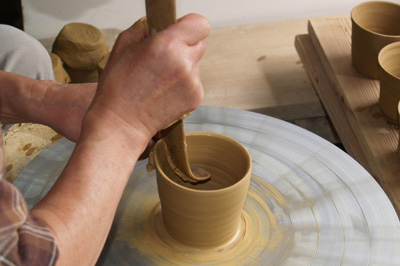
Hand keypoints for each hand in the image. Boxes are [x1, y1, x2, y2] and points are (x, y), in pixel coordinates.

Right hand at [83, 14, 209, 144]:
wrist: (122, 122)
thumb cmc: (118, 86)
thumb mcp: (123, 45)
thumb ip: (144, 28)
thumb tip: (156, 25)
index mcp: (167, 44)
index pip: (199, 24)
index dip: (189, 26)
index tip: (180, 32)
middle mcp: (184, 62)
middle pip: (200, 44)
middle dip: (185, 47)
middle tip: (165, 58)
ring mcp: (192, 82)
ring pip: (196, 65)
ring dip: (183, 67)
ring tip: (160, 80)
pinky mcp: (196, 98)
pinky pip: (195, 82)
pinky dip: (183, 85)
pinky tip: (165, 92)